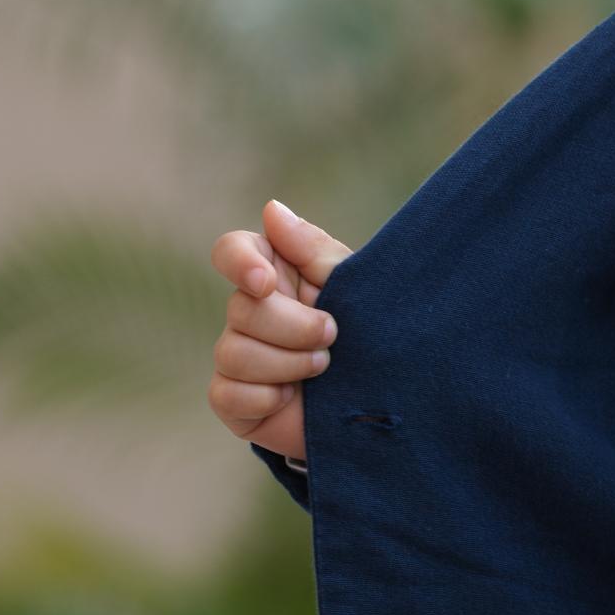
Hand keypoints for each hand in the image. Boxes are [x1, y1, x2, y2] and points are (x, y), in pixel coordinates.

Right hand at [208, 200, 353, 460]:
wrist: (386, 404)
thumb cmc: (371, 336)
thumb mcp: (354, 288)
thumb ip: (314, 250)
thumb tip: (271, 209)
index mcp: (275, 276)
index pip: (231, 251)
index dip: (240, 263)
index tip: (267, 283)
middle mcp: (248, 312)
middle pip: (239, 308)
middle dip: (293, 327)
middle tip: (332, 335)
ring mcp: (237, 357)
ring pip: (233, 353)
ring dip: (288, 364)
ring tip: (325, 368)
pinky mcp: (234, 401)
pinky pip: (228, 394)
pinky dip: (267, 398)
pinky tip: (294, 399)